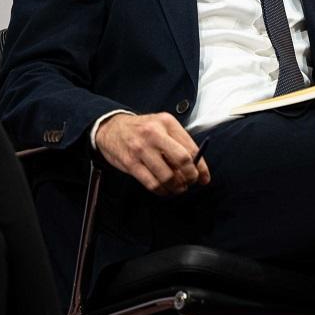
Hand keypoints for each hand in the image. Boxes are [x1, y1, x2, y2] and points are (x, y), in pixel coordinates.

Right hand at [94, 112, 210, 195]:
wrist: (111, 128)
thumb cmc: (142, 129)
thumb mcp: (163, 126)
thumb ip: (179, 143)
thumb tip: (198, 167)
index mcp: (167, 123)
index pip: (191, 148)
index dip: (201, 166)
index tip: (204, 178)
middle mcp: (155, 134)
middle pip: (182, 160)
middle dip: (190, 176)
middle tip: (190, 182)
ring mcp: (141, 149)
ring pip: (167, 176)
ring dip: (176, 187)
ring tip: (178, 188)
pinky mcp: (130, 163)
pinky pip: (151, 183)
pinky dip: (162, 191)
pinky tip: (164, 190)